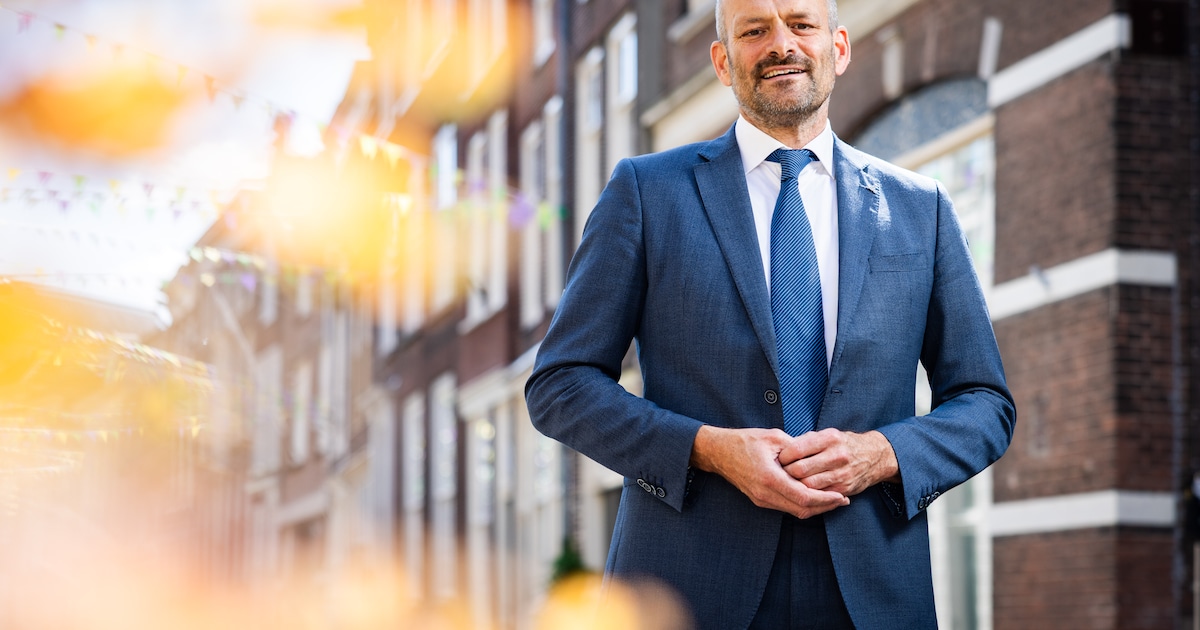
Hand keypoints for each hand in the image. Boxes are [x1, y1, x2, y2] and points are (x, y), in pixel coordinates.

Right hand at [690, 425, 849, 518]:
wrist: (718, 452)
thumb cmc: (744, 441)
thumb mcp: (774, 438)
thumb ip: (796, 449)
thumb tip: (816, 457)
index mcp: (770, 477)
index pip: (804, 497)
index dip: (826, 499)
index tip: (842, 496)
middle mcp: (765, 494)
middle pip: (802, 510)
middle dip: (825, 507)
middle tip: (843, 500)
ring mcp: (762, 499)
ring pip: (795, 511)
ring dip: (815, 507)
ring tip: (833, 499)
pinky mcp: (760, 500)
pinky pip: (786, 507)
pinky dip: (803, 504)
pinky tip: (814, 496)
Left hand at [778, 429, 899, 496]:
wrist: (873, 456)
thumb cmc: (842, 444)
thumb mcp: (826, 434)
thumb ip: (805, 441)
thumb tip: (781, 449)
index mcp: (830, 438)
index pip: (797, 449)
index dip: (783, 457)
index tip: (777, 459)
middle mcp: (837, 455)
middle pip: (800, 470)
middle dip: (785, 473)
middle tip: (778, 474)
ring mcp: (842, 474)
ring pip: (808, 485)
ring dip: (794, 486)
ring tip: (786, 483)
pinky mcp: (844, 489)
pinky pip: (819, 496)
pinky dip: (807, 495)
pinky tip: (800, 491)